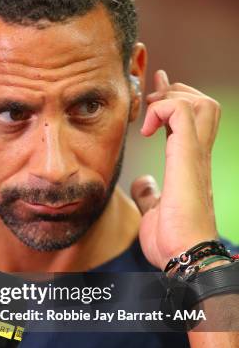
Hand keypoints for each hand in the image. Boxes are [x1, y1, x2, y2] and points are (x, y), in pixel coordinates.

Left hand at [130, 69, 220, 269]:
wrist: (183, 255)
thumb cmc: (172, 239)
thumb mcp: (154, 210)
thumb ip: (150, 194)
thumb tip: (144, 183)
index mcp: (190, 165)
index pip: (189, 121)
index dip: (171, 101)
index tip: (153, 92)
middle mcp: (197, 156)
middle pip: (203, 104)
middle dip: (174, 92)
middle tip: (150, 99)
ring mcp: (195, 156)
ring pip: (200, 103)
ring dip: (172, 97)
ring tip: (151, 110)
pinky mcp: (187, 158)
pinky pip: (181, 113)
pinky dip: (162, 110)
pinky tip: (147, 128)